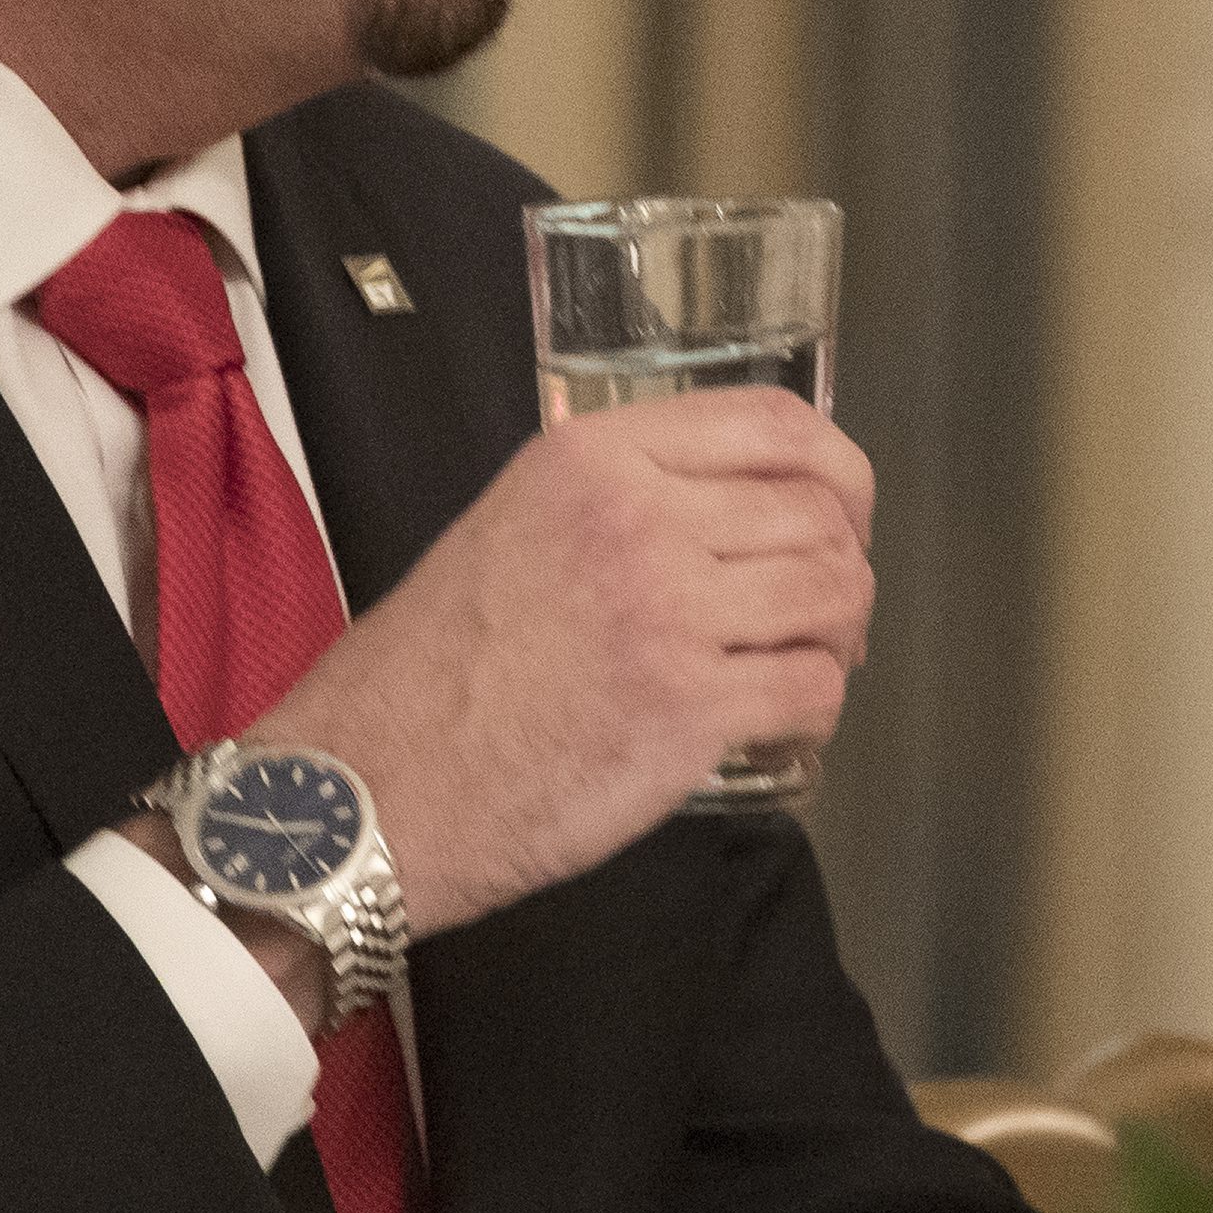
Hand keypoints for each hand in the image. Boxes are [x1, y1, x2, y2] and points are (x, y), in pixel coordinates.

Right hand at [241, 386, 874, 937]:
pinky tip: (785, 723)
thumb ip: (620, 499)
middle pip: (817, 513)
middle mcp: (638, 518)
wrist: (366, 789)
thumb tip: (733, 512)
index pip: (773, 422)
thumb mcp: (514, 523)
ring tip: (811, 664)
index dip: (837, 468)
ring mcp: (667, 612)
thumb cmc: (429, 673)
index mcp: (594, 458)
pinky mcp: (687, 709)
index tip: (846, 511)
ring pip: (834, 593)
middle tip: (824, 614)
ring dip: (841, 635)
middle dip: (843, 565)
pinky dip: (819, 708)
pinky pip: (812, 687)